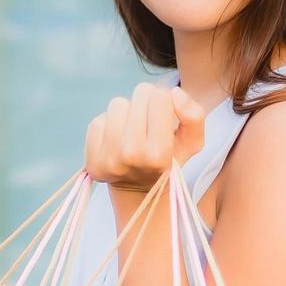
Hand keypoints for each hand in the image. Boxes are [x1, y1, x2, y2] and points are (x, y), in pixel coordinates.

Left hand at [84, 83, 206, 190]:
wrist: (142, 192)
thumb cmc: (169, 160)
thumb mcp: (192, 142)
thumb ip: (194, 115)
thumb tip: (174, 92)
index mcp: (159, 153)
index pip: (159, 97)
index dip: (164, 101)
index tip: (163, 117)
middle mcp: (131, 156)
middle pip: (138, 96)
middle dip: (146, 104)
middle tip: (148, 124)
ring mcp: (107, 160)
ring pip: (117, 105)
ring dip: (127, 113)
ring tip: (133, 131)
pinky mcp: (91, 161)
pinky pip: (98, 122)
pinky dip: (109, 126)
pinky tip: (117, 141)